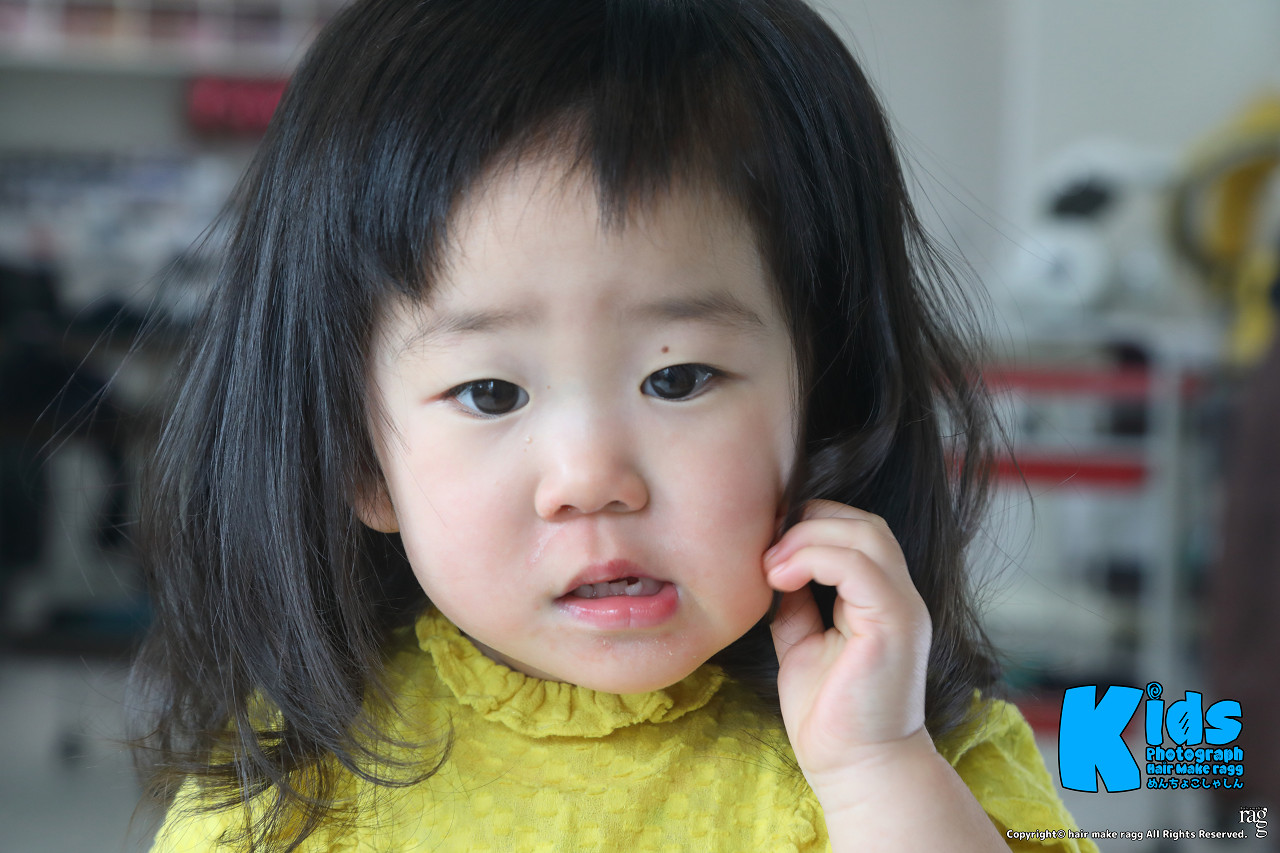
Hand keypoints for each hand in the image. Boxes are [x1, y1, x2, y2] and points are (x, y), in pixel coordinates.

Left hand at [764, 500, 932, 797]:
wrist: (853, 769)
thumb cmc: (828, 715)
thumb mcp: (800, 643)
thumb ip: (796, 603)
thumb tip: (774, 568)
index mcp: (880, 598)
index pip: (855, 530)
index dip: (810, 524)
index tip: (765, 546)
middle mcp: (900, 596)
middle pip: (863, 522)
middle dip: (808, 521)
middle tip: (764, 551)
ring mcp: (902, 608)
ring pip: (865, 534)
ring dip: (807, 538)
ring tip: (771, 567)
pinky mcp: (893, 624)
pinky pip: (859, 566)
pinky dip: (814, 558)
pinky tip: (781, 578)